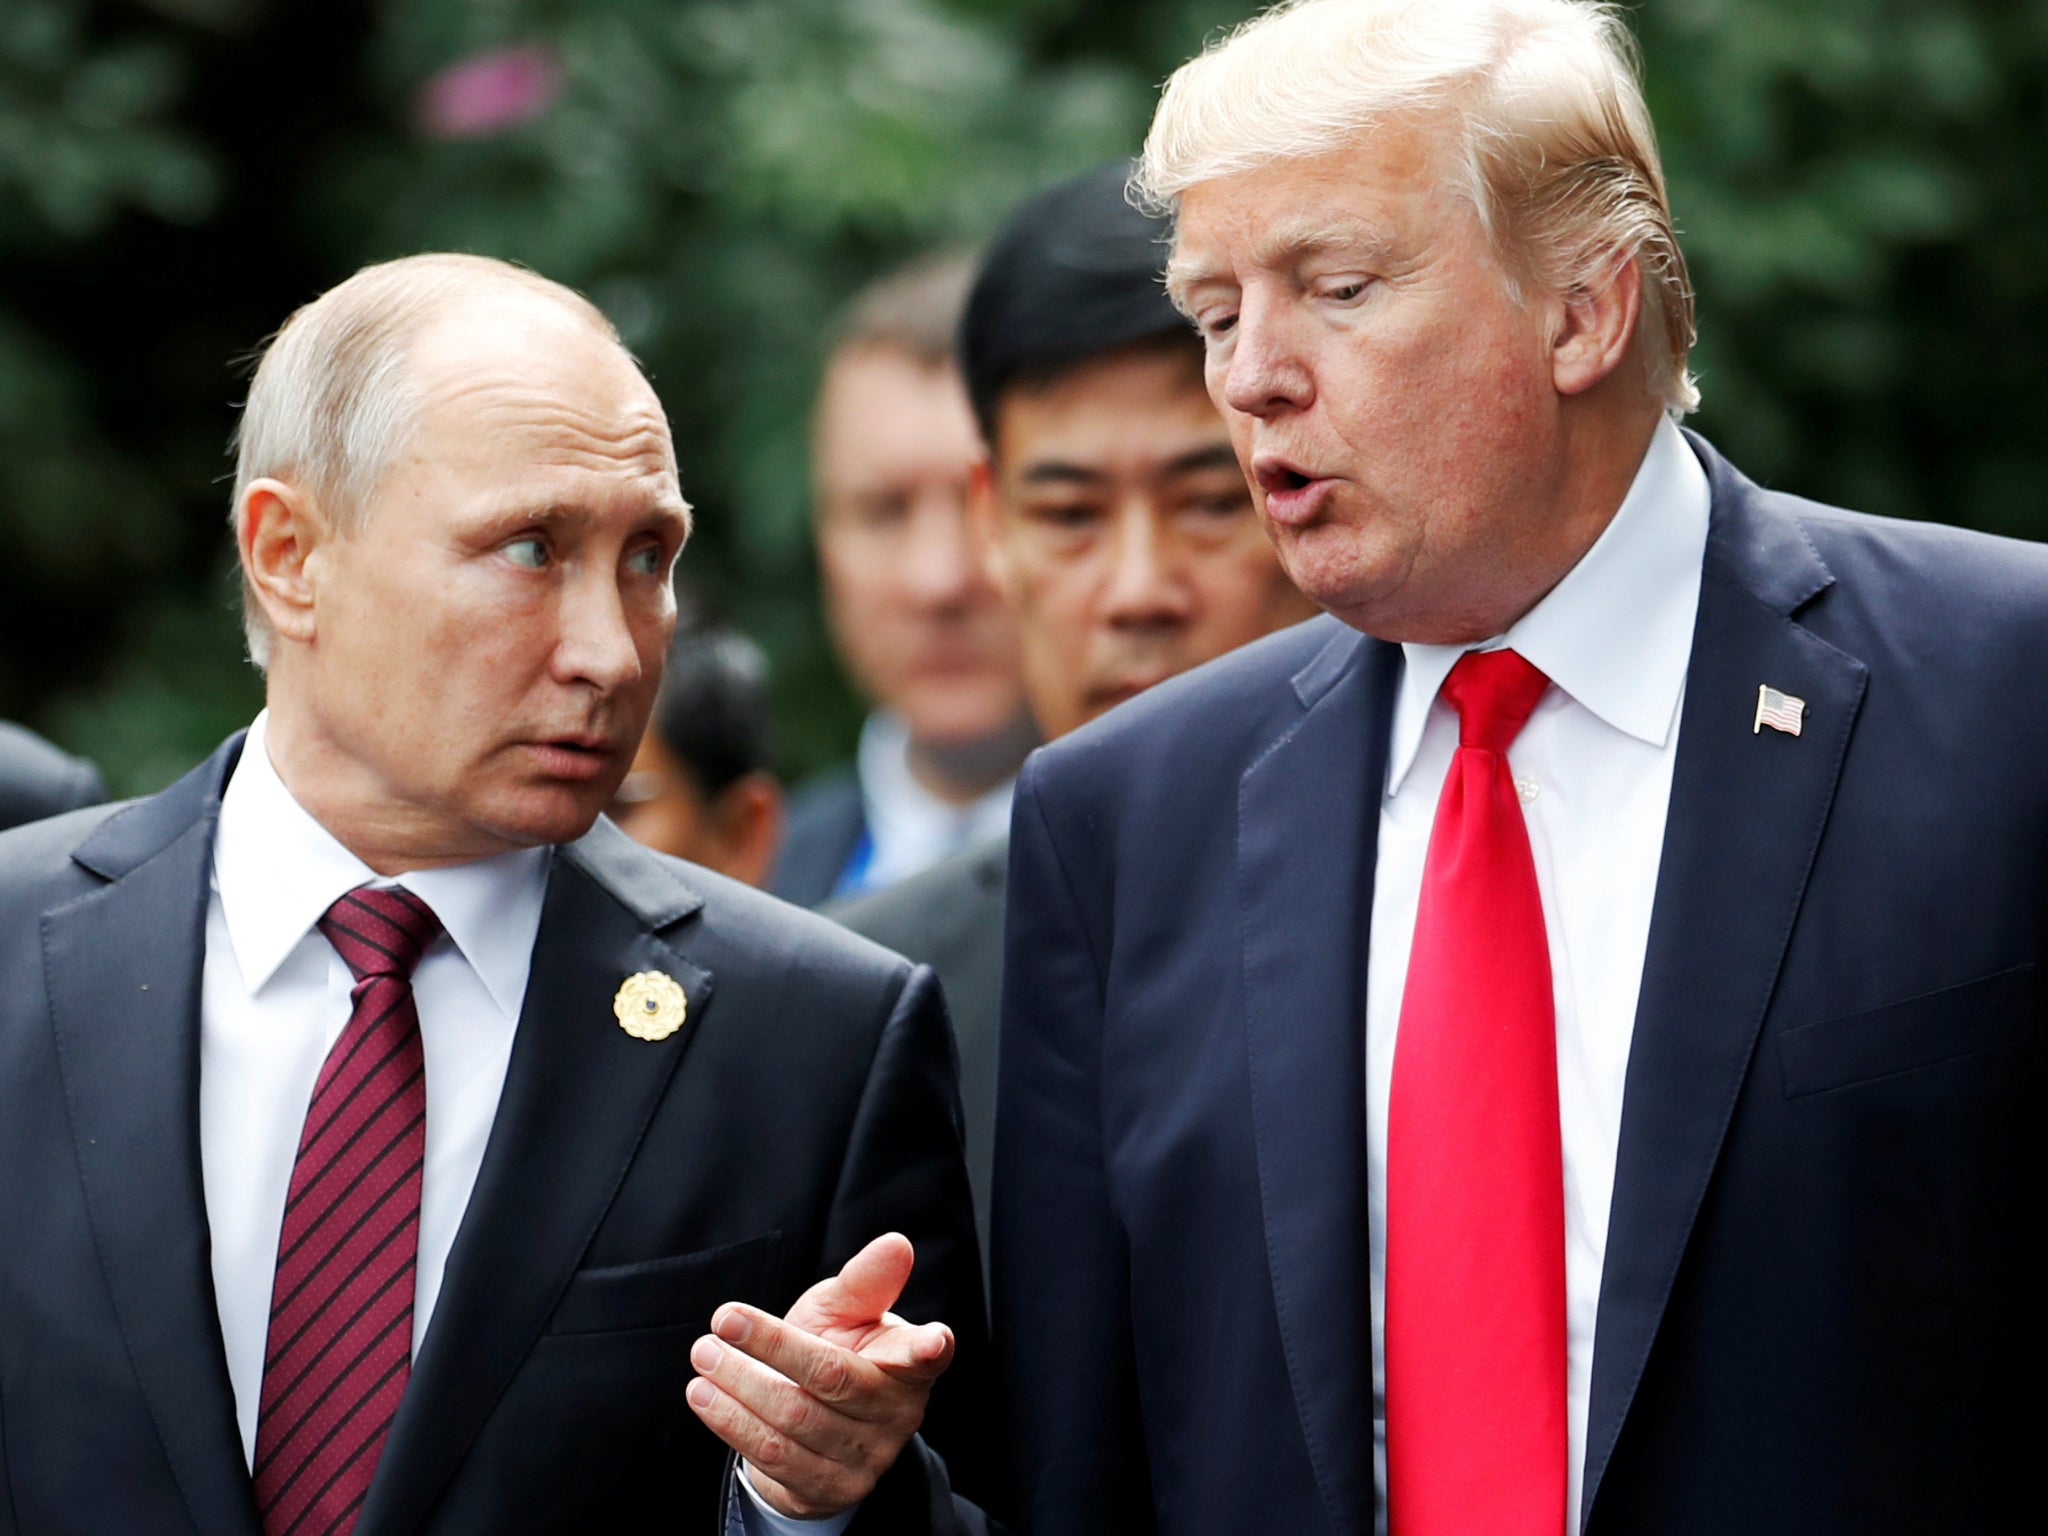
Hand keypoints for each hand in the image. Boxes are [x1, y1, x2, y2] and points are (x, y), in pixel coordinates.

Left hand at [686, 1232, 954, 1519]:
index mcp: (909, 1366)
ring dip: (739, 1384)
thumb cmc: (836, 1349)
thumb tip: (896, 1244)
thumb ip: (866, 1281)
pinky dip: (732, 1422)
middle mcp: (896, 1415)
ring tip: (704, 1355)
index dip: (931, 1348)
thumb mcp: (848, 1311)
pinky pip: (773, 1456)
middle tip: (722, 1320)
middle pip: (831, 1377)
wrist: (811, 1424)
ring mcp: (864, 1458)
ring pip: (794, 1419)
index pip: (925, 1356)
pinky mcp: (827, 1490)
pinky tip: (705, 1396)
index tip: (933, 1340)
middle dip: (771, 1346)